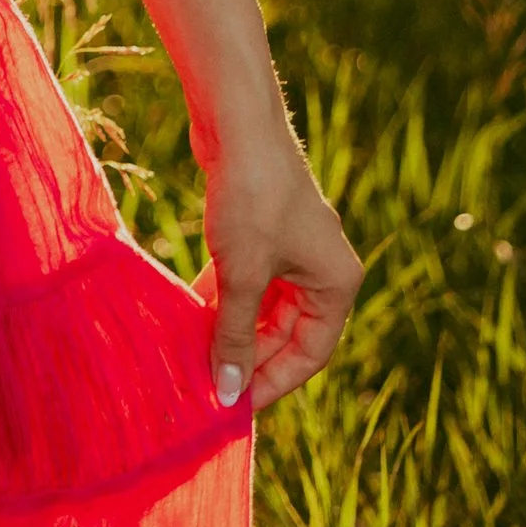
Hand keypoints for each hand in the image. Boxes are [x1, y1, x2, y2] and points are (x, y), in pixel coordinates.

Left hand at [201, 129, 361, 414]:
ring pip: (262, 306)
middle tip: (206, 385)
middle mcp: (321, 268)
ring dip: (229, 328)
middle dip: (247, 357)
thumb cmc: (251, 198)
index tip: (234, 406)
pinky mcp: (262, 229)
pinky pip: (245, 279)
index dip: (273, 382)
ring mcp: (292, 247)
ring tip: (192, 357)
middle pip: (286, 332)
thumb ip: (234, 336)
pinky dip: (221, 296)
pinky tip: (188, 313)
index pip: (311, 353)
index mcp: (337, 283)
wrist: (237, 121)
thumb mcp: (241, 274)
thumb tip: (228, 395)